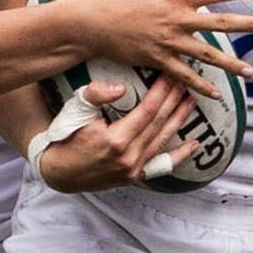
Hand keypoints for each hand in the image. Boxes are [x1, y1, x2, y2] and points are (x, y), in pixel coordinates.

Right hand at [35, 80, 197, 192]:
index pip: (147, 110)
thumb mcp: (75, 110)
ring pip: (163, 140)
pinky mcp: (135, 177)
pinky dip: (180, 155)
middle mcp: (128, 158)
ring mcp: (133, 170)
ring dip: (179, 120)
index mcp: (115, 140)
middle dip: (174, 100)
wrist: (58, 171)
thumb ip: (95, 94)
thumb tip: (120, 89)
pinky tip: (195, 144)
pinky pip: (162, 166)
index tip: (170, 76)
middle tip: (185, 82)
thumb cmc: (65, 136)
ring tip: (191, 101)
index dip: (161, 92)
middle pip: (159, 123)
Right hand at [64, 0, 252, 99]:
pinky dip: (200, 86)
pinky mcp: (158, 60)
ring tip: (251, 71)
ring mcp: (168, 42)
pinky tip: (216, 94)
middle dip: (248, 24)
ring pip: (207, 54)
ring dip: (231, 64)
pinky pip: (184, 75)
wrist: (91, 21)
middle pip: (220, 22)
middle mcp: (177, 19)